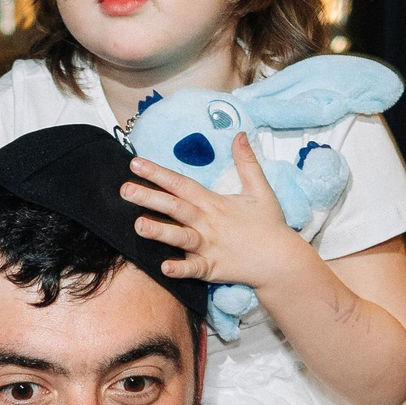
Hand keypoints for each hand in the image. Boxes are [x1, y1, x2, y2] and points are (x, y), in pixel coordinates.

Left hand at [123, 135, 317, 290]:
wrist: (281, 260)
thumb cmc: (269, 225)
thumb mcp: (260, 189)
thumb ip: (247, 162)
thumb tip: (239, 134)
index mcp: (214, 203)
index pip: (181, 184)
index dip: (158, 173)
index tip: (135, 164)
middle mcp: (208, 223)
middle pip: (175, 207)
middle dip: (149, 197)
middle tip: (124, 190)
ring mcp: (209, 247)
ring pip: (181, 237)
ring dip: (160, 231)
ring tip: (138, 225)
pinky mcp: (213, 268)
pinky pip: (194, 269)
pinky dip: (180, 269)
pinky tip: (164, 267)